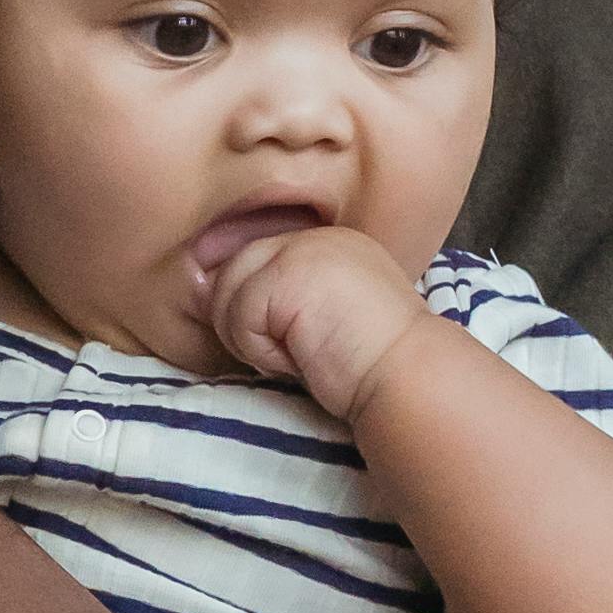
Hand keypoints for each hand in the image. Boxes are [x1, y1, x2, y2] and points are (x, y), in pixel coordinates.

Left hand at [205, 217, 425, 414]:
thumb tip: (202, 288)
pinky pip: (240, 317)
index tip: (280, 342)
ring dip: (252, 340)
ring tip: (300, 355)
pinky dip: (261, 351)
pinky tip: (301, 358)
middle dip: (245, 323)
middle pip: (232, 271)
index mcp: (327, 244)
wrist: (409, 375)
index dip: (248, 305)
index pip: (254, 260)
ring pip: (227, 294)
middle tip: (291, 355)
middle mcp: (314, 237)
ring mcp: (301, 250)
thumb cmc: (371, 364)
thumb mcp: (320, 320)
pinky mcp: (287, 275)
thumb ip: (276, 300)